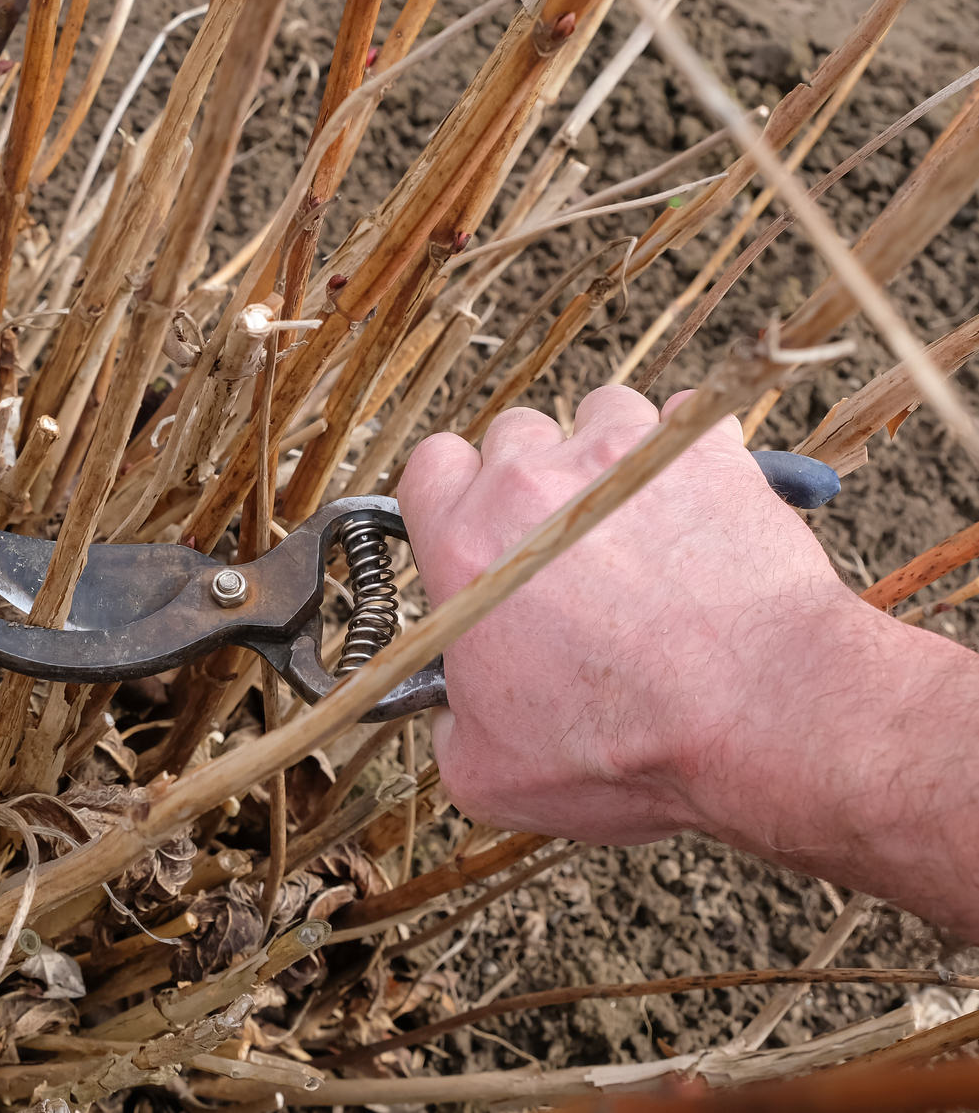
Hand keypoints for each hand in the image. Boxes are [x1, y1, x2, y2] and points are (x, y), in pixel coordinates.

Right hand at [397, 386, 862, 845]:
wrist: (762, 715)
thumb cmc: (627, 746)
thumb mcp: (493, 773)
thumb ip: (451, 729)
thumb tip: (454, 716)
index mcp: (465, 547)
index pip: (429, 467)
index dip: (452, 497)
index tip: (478, 531)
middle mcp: (532, 484)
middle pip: (512, 435)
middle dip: (534, 479)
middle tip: (567, 542)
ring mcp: (622, 456)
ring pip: (599, 416)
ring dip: (610, 459)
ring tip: (638, 519)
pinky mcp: (706, 452)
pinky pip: (687, 420)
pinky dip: (688, 455)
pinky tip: (698, 504)